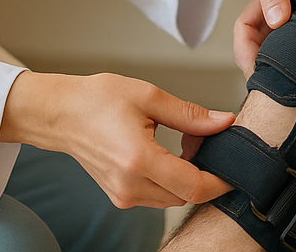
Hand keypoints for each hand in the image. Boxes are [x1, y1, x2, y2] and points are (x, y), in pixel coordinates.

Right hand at [0, 71, 234, 207]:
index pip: (193, 186)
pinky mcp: (120, 196)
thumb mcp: (149, 97)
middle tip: (203, 139)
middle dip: (205, 172)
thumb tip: (224, 122)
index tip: (235, 168)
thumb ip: (190, 114)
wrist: (60, 114)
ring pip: (173, 198)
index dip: (220, 181)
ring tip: (184, 141)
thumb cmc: (97, 100)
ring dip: (187, 176)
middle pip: (186, 195)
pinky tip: (168, 153)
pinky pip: (157, 196)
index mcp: (138, 160)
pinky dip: (171, 179)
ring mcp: (123, 195)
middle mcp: (130, 185)